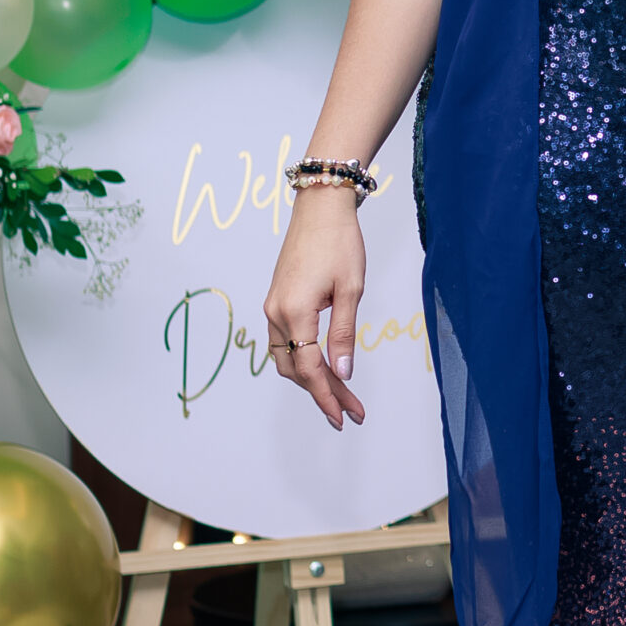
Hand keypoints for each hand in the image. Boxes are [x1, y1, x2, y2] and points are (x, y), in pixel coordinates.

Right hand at [263, 189, 367, 431]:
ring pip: (286, 358)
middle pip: (295, 369)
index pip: (309, 368)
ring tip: (343, 396)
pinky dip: (303, 360)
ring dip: (312, 379)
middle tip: (353, 412)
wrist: (320, 207)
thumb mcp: (351, 290)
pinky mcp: (276, 300)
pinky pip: (284, 342)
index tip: (344, 417)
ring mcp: (272, 306)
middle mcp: (275, 312)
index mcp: (294, 311)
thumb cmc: (340, 243)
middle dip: (323, 393)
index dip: (327, 396)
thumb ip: (343, 334)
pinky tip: (324, 368)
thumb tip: (343, 373)